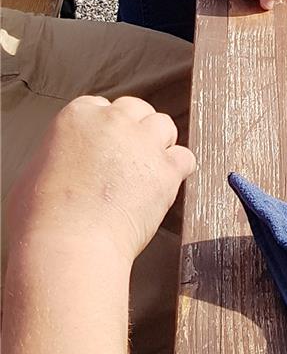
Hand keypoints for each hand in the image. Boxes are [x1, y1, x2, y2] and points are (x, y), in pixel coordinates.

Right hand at [6, 96, 195, 264]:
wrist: (67, 247)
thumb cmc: (41, 220)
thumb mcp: (35, 172)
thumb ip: (59, 155)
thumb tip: (65, 164)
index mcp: (77, 115)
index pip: (102, 107)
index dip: (105, 129)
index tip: (105, 148)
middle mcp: (112, 121)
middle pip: (136, 110)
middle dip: (135, 130)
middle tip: (128, 159)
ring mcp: (142, 143)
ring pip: (164, 126)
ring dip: (159, 145)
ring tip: (147, 171)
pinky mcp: (165, 169)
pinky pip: (185, 157)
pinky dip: (178, 171)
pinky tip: (164, 187)